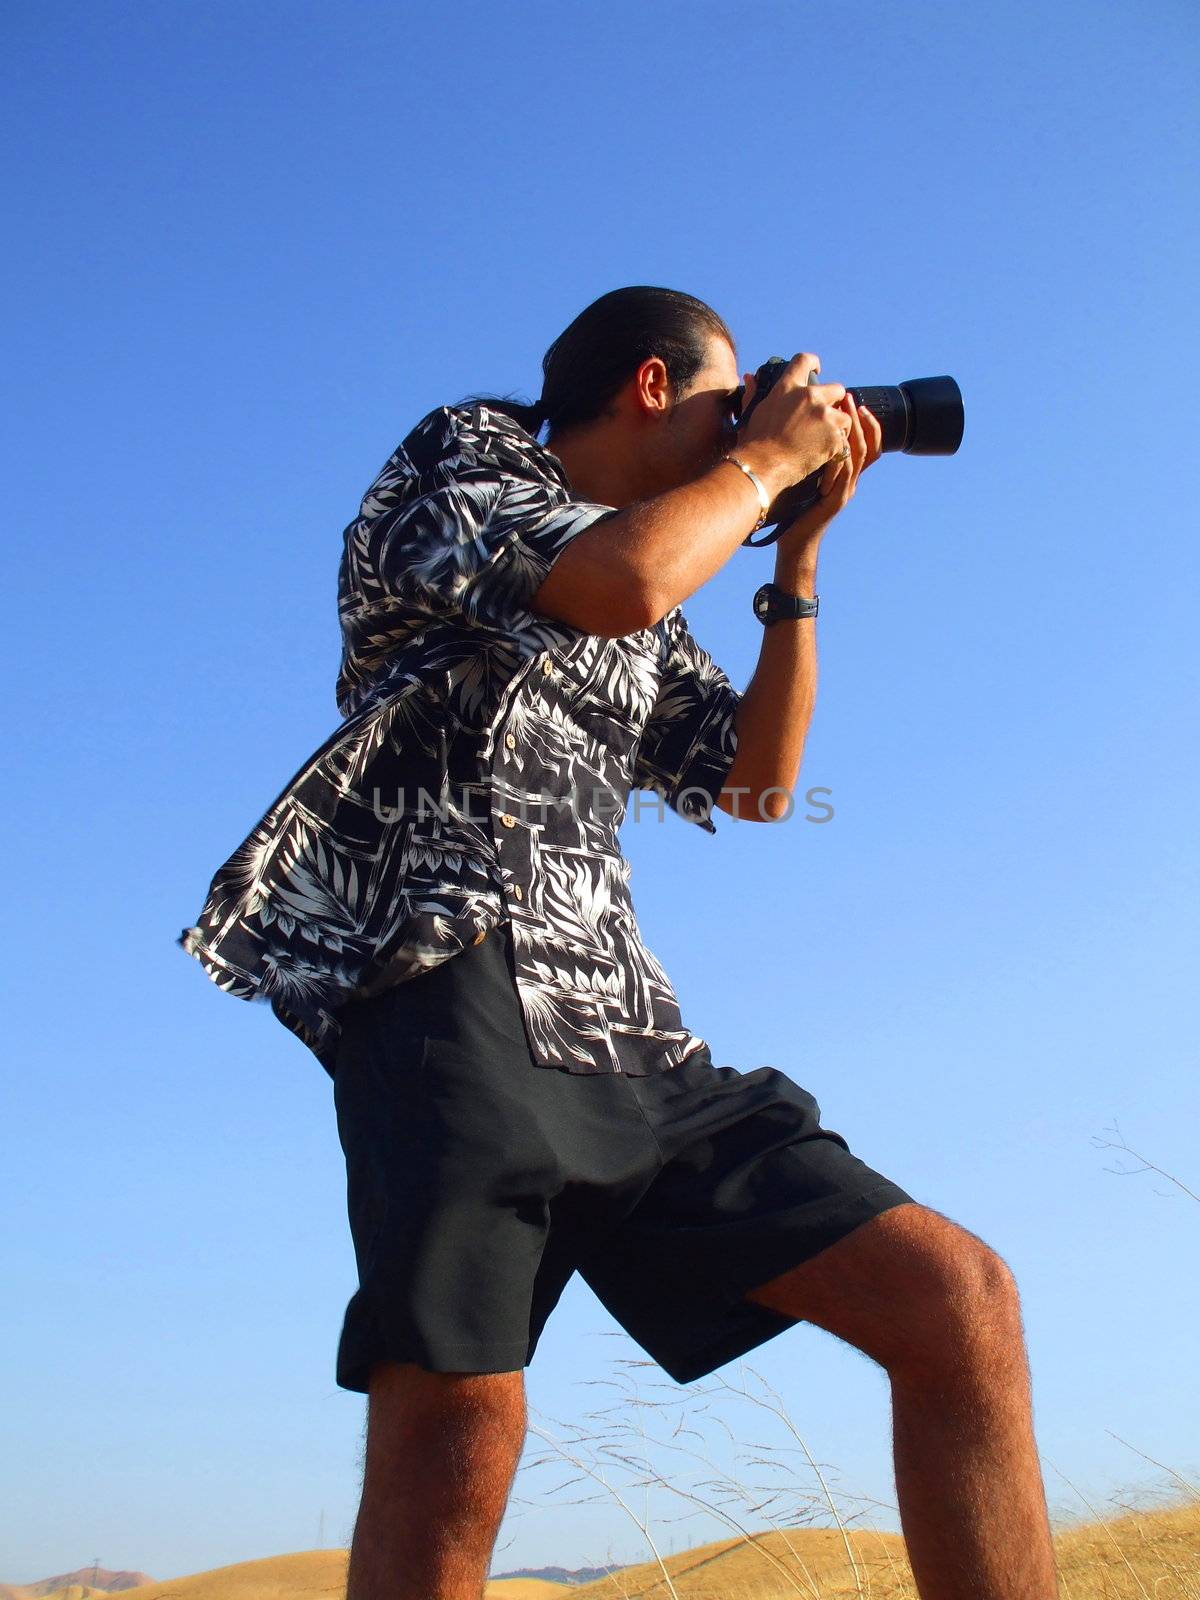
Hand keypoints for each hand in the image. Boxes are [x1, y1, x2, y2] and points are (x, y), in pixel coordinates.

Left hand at [773, 392, 883, 555]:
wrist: (793, 539)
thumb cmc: (792, 506)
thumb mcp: (802, 473)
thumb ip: (806, 451)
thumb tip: (795, 424)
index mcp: (845, 472)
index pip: (866, 442)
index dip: (864, 421)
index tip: (850, 399)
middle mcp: (851, 479)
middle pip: (869, 444)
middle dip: (861, 418)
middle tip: (849, 397)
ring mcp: (846, 489)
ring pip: (862, 455)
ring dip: (856, 430)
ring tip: (846, 411)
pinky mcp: (837, 499)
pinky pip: (847, 473)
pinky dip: (844, 454)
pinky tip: (836, 439)